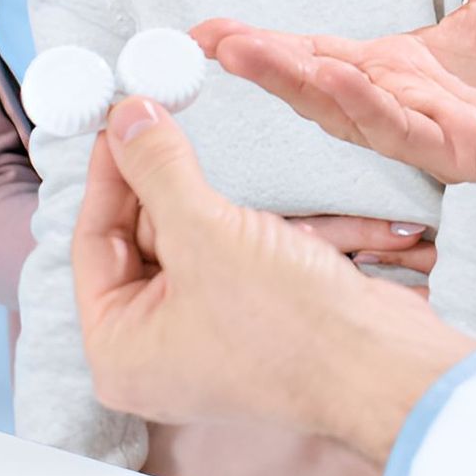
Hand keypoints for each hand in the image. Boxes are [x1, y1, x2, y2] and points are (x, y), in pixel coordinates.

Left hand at [71, 98, 475, 462]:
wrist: (381, 362)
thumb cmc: (288, 329)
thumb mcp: (205, 232)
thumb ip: (158, 169)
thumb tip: (126, 120)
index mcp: (120, 348)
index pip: (94, 241)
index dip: (108, 172)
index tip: (119, 119)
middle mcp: (157, 347)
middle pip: (140, 238)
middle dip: (159, 179)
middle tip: (161, 113)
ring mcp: (208, 331)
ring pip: (192, 239)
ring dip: (207, 193)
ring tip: (201, 137)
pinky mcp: (254, 314)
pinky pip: (233, 252)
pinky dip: (245, 219)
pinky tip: (258, 186)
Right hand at [194, 0, 475, 198]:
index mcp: (403, 68)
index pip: (317, 56)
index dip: (264, 44)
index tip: (205, 28)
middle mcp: (408, 104)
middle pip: (317, 87)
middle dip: (262, 65)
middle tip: (207, 41)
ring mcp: (435, 133)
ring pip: (350, 112)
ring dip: (298, 84)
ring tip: (249, 53)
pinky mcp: (472, 152)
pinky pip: (408, 132)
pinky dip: (368, 106)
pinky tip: (337, 78)